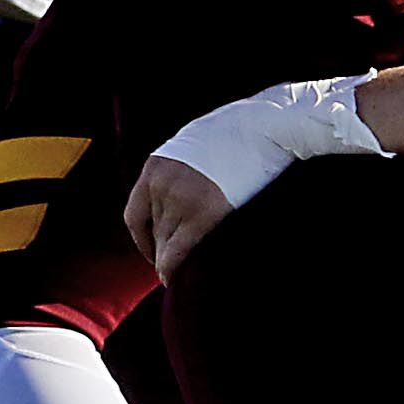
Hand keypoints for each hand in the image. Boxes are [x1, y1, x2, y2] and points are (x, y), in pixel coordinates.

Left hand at [126, 79, 387, 275]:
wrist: (268, 125)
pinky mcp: (205, 214)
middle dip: (163, 251)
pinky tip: (176, 278)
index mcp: (157, 167)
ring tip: (186, 272)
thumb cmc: (241, 135)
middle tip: (177, 267)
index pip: (134, 215)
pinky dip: (174, 268)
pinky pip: (180, 252)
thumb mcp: (195, 146)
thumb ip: (181, 173)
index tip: (153, 252)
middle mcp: (163, 184)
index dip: (142, 240)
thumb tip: (179, 203)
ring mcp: (182, 199)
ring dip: (174, 259)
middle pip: (154, 232)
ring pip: (166, 244)